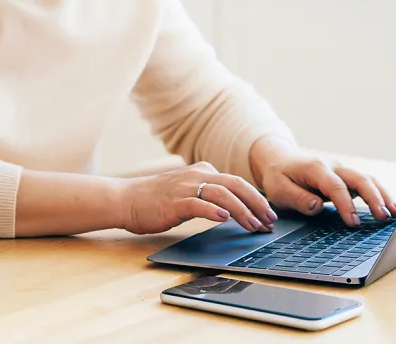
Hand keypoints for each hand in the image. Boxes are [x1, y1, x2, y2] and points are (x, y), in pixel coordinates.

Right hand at [118, 161, 278, 234]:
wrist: (126, 199)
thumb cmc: (156, 199)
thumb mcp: (187, 190)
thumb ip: (208, 193)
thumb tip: (234, 209)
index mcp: (202, 171)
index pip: (237, 182)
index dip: (256, 198)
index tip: (268, 215)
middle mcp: (196, 175)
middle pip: (235, 184)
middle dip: (257, 203)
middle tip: (269, 221)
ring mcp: (185, 188)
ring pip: (221, 194)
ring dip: (241, 210)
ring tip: (253, 225)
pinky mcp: (173, 202)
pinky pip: (197, 204)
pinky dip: (213, 210)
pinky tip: (224, 219)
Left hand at [249, 135, 395, 226]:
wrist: (278, 159)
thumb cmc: (278, 176)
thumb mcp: (278, 189)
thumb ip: (297, 198)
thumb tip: (317, 206)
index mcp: (316, 169)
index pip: (336, 187)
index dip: (346, 205)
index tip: (353, 223)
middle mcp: (333, 167)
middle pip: (360, 179)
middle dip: (374, 198)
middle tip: (384, 217)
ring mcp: (342, 171)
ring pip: (368, 180)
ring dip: (383, 195)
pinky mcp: (347, 178)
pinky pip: (367, 184)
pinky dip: (381, 194)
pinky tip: (392, 208)